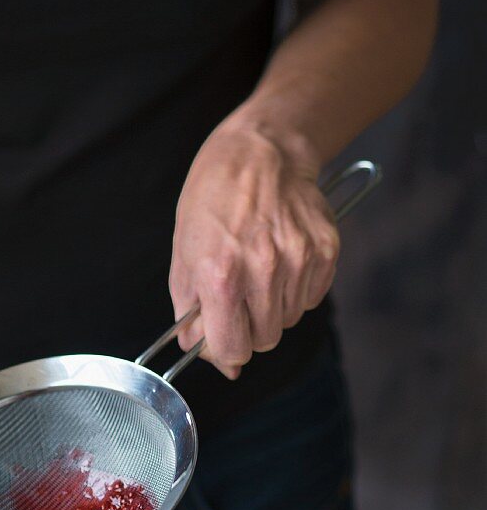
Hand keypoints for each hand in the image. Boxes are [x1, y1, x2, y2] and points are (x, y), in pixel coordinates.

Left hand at [170, 119, 339, 378]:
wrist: (259, 151)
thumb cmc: (213, 202)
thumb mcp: (184, 257)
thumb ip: (191, 315)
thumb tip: (210, 358)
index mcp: (221, 275)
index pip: (233, 349)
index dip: (225, 352)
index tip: (222, 340)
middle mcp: (263, 270)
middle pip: (264, 341)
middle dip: (249, 329)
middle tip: (240, 299)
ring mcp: (299, 260)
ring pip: (288, 320)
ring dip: (273, 308)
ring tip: (259, 270)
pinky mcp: (325, 251)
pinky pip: (311, 297)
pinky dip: (295, 289)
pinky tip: (281, 259)